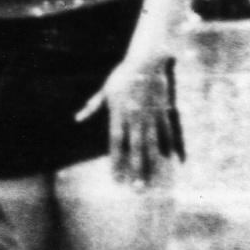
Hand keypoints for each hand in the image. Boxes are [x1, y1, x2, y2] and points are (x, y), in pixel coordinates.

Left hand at [77, 55, 175, 184]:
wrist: (146, 61)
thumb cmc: (122, 75)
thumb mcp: (104, 91)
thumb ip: (92, 107)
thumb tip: (77, 119)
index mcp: (118, 114)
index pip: (116, 144)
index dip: (116, 162)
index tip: (116, 178)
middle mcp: (135, 118)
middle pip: (135, 149)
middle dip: (135, 170)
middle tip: (136, 189)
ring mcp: (151, 116)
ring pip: (152, 144)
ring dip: (152, 163)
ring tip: (153, 180)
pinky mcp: (163, 111)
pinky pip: (168, 132)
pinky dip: (171, 146)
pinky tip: (172, 160)